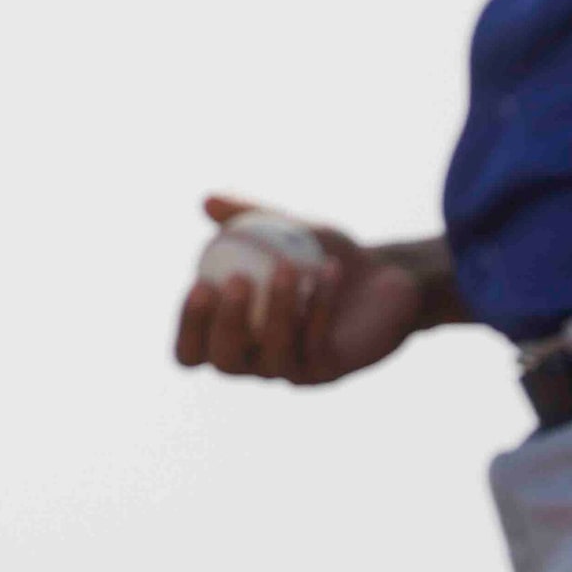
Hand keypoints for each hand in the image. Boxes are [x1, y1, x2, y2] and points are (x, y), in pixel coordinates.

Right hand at [171, 197, 432, 384]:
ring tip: (288, 266)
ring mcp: (290, 369)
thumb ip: (243, 216)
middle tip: (238, 281)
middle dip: (226, 324)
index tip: (201, 284)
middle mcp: (254, 360)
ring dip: (278, 309)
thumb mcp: (281, 224)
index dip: (190, 326)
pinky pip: (316, 343)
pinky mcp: (327, 370)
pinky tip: (329, 270)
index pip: (191, 350)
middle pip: (225, 362)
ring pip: (273, 356)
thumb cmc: (318, 251)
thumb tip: (207, 201)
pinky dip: (320, 305)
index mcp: (230, 334)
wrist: (381, 273)